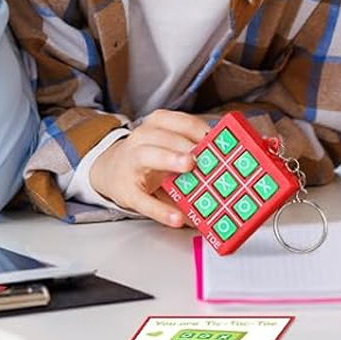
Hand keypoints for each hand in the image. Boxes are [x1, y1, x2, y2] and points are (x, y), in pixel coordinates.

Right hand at [89, 110, 210, 226]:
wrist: (111, 170)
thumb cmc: (150, 155)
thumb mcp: (168, 143)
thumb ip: (193, 146)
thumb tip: (229, 161)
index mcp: (158, 123)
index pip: (181, 122)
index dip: (200, 129)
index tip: (218, 139)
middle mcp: (142, 137)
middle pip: (164, 136)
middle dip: (184, 144)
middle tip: (203, 153)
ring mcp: (132, 162)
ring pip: (149, 156)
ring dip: (170, 159)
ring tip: (189, 167)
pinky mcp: (127, 190)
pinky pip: (143, 200)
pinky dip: (160, 210)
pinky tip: (177, 218)